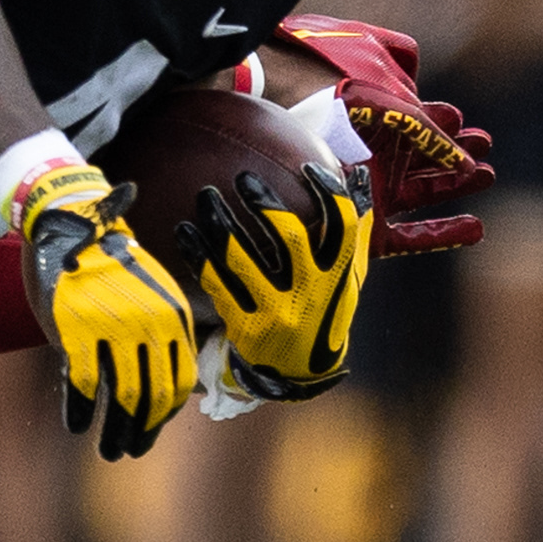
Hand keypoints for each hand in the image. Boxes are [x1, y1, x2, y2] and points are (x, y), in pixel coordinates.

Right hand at [12, 162, 194, 457]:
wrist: (69, 223)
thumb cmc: (107, 260)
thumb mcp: (149, 291)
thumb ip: (159, 333)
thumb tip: (164, 386)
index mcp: (173, 316)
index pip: (179, 381)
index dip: (165, 415)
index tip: (151, 431)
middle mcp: (150, 326)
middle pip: (154, 396)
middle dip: (142, 432)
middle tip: (127, 452)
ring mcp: (115, 329)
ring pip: (124, 397)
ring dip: (115, 432)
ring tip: (108, 451)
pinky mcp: (78, 331)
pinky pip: (86, 386)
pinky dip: (82, 412)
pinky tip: (77, 426)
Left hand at [181, 163, 369, 399]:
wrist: (301, 374)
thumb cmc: (326, 313)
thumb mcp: (350, 278)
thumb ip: (355, 231)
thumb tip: (358, 176)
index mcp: (339, 277)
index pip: (341, 226)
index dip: (327, 192)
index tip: (307, 167)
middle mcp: (309, 293)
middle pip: (288, 236)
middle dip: (264, 202)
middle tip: (243, 178)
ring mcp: (275, 311)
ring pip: (241, 257)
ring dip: (220, 222)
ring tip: (206, 196)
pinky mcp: (244, 326)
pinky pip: (214, 282)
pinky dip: (197, 253)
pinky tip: (184, 230)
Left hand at [278, 13, 490, 255]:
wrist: (278, 152)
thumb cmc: (325, 120)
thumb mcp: (378, 109)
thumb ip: (422, 127)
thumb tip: (464, 149)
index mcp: (372, 134)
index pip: (417, 130)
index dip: (444, 127)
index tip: (466, 123)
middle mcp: (373, 165)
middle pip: (425, 160)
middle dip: (459, 152)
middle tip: (488, 143)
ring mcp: (373, 199)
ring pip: (425, 193)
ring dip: (457, 185)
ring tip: (489, 174)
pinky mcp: (371, 234)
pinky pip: (413, 237)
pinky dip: (444, 234)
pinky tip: (477, 229)